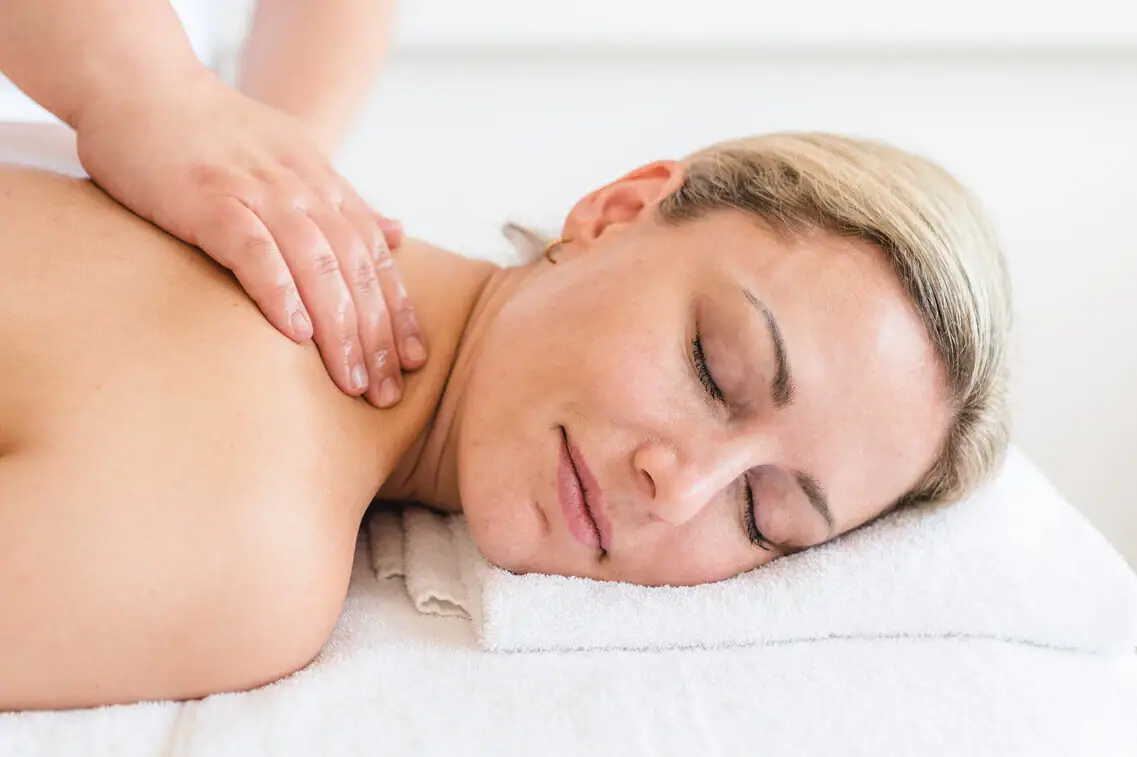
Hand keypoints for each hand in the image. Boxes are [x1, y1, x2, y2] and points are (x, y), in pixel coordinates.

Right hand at [74, 68, 425, 406]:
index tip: (415, 360)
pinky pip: (252, 248)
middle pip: (353, 267)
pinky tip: (296, 334)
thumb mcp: (292, 157)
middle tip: (389, 393)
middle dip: (377, 334)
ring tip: (353, 381)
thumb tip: (396, 235)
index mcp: (321, 183)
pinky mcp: (208, 196)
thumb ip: (342, 202)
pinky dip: (278, 289)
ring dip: (340, 326)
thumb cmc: (210, 133)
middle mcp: (300, 187)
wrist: (139, 81)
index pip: (373, 254)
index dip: (397, 308)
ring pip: (316, 263)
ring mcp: (255, 190)